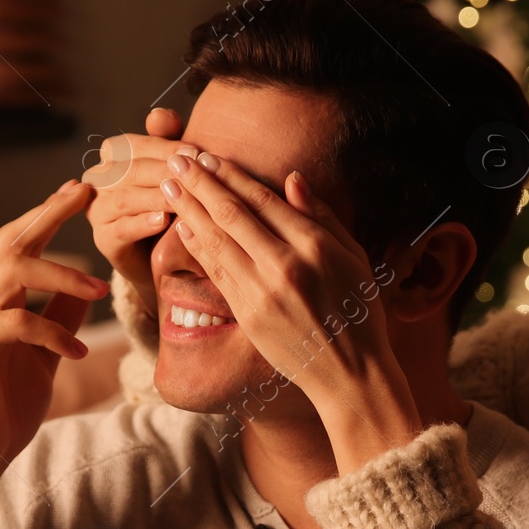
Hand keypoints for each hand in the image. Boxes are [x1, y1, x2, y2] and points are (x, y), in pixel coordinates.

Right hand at [0, 180, 109, 492]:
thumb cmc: (3, 412)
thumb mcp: (44, 359)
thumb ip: (59, 321)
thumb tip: (86, 291)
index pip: (16, 244)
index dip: (46, 215)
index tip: (79, 190)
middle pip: (8, 241)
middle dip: (48, 213)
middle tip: (85, 192)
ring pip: (11, 271)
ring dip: (61, 273)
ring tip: (98, 286)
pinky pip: (15, 322)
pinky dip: (52, 331)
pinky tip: (78, 352)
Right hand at [84, 107, 197, 316]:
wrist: (165, 256)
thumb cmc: (172, 203)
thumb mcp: (174, 168)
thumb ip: (168, 139)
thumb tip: (159, 114)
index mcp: (112, 156)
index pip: (134, 144)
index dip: (166, 147)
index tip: (198, 152)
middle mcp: (98, 180)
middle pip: (130, 170)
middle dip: (165, 170)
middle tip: (196, 174)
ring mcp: (97, 211)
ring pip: (124, 198)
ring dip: (157, 197)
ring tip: (183, 198)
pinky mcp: (103, 240)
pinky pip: (121, 229)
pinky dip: (143, 223)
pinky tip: (164, 221)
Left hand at [161, 151, 423, 471]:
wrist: (351, 371)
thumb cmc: (359, 310)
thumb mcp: (354, 256)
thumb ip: (322, 216)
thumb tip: (292, 179)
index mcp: (314, 245)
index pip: (262, 199)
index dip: (231, 175)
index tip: (208, 157)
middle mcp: (286, 264)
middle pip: (232, 213)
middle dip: (201, 184)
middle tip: (177, 160)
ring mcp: (263, 291)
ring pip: (217, 240)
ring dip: (189, 209)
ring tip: (169, 186)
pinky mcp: (248, 314)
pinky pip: (216, 271)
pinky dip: (197, 246)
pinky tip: (182, 226)